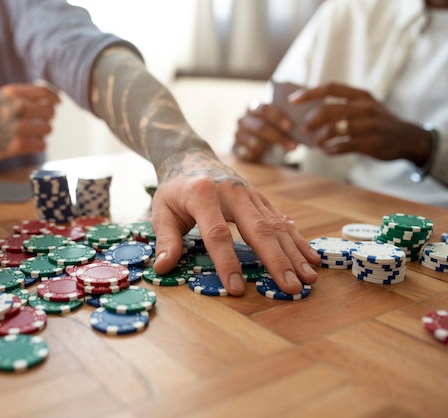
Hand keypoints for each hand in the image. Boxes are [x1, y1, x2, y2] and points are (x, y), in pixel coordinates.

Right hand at [0, 84, 60, 161]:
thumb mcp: (0, 97)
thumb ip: (22, 96)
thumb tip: (51, 97)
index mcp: (13, 92)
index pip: (46, 92)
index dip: (55, 98)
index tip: (57, 103)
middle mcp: (17, 107)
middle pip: (50, 111)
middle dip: (47, 117)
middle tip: (40, 122)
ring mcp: (18, 127)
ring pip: (48, 129)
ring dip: (43, 132)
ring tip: (32, 133)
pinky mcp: (18, 145)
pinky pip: (41, 144)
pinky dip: (38, 145)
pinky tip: (30, 143)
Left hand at [151, 151, 319, 295]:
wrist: (190, 157)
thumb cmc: (175, 190)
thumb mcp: (161, 211)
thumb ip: (165, 239)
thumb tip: (163, 268)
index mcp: (203, 194)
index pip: (218, 234)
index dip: (227, 262)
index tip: (237, 288)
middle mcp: (233, 192)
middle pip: (259, 229)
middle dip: (277, 261)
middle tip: (291, 287)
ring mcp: (250, 193)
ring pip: (276, 225)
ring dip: (294, 253)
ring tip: (308, 279)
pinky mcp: (260, 198)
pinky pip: (282, 220)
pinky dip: (297, 240)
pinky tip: (311, 258)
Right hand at [233, 102, 296, 161]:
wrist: (255, 140)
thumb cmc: (271, 127)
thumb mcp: (277, 121)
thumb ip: (285, 120)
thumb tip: (303, 124)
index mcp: (253, 107)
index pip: (263, 109)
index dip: (277, 117)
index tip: (290, 126)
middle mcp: (243, 120)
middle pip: (259, 127)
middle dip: (278, 137)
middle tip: (294, 145)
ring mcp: (238, 135)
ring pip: (254, 142)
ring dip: (272, 148)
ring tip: (287, 151)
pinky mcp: (236, 148)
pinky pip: (246, 153)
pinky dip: (259, 154)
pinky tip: (269, 156)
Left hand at [291, 83, 431, 164]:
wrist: (408, 138)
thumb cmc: (378, 122)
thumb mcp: (365, 106)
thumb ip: (342, 106)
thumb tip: (309, 113)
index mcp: (361, 95)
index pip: (330, 88)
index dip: (309, 93)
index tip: (293, 100)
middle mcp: (365, 107)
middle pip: (328, 110)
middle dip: (311, 120)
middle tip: (305, 128)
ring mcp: (369, 125)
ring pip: (334, 129)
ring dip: (320, 138)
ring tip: (316, 143)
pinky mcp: (371, 143)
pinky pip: (343, 146)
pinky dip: (331, 150)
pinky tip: (327, 151)